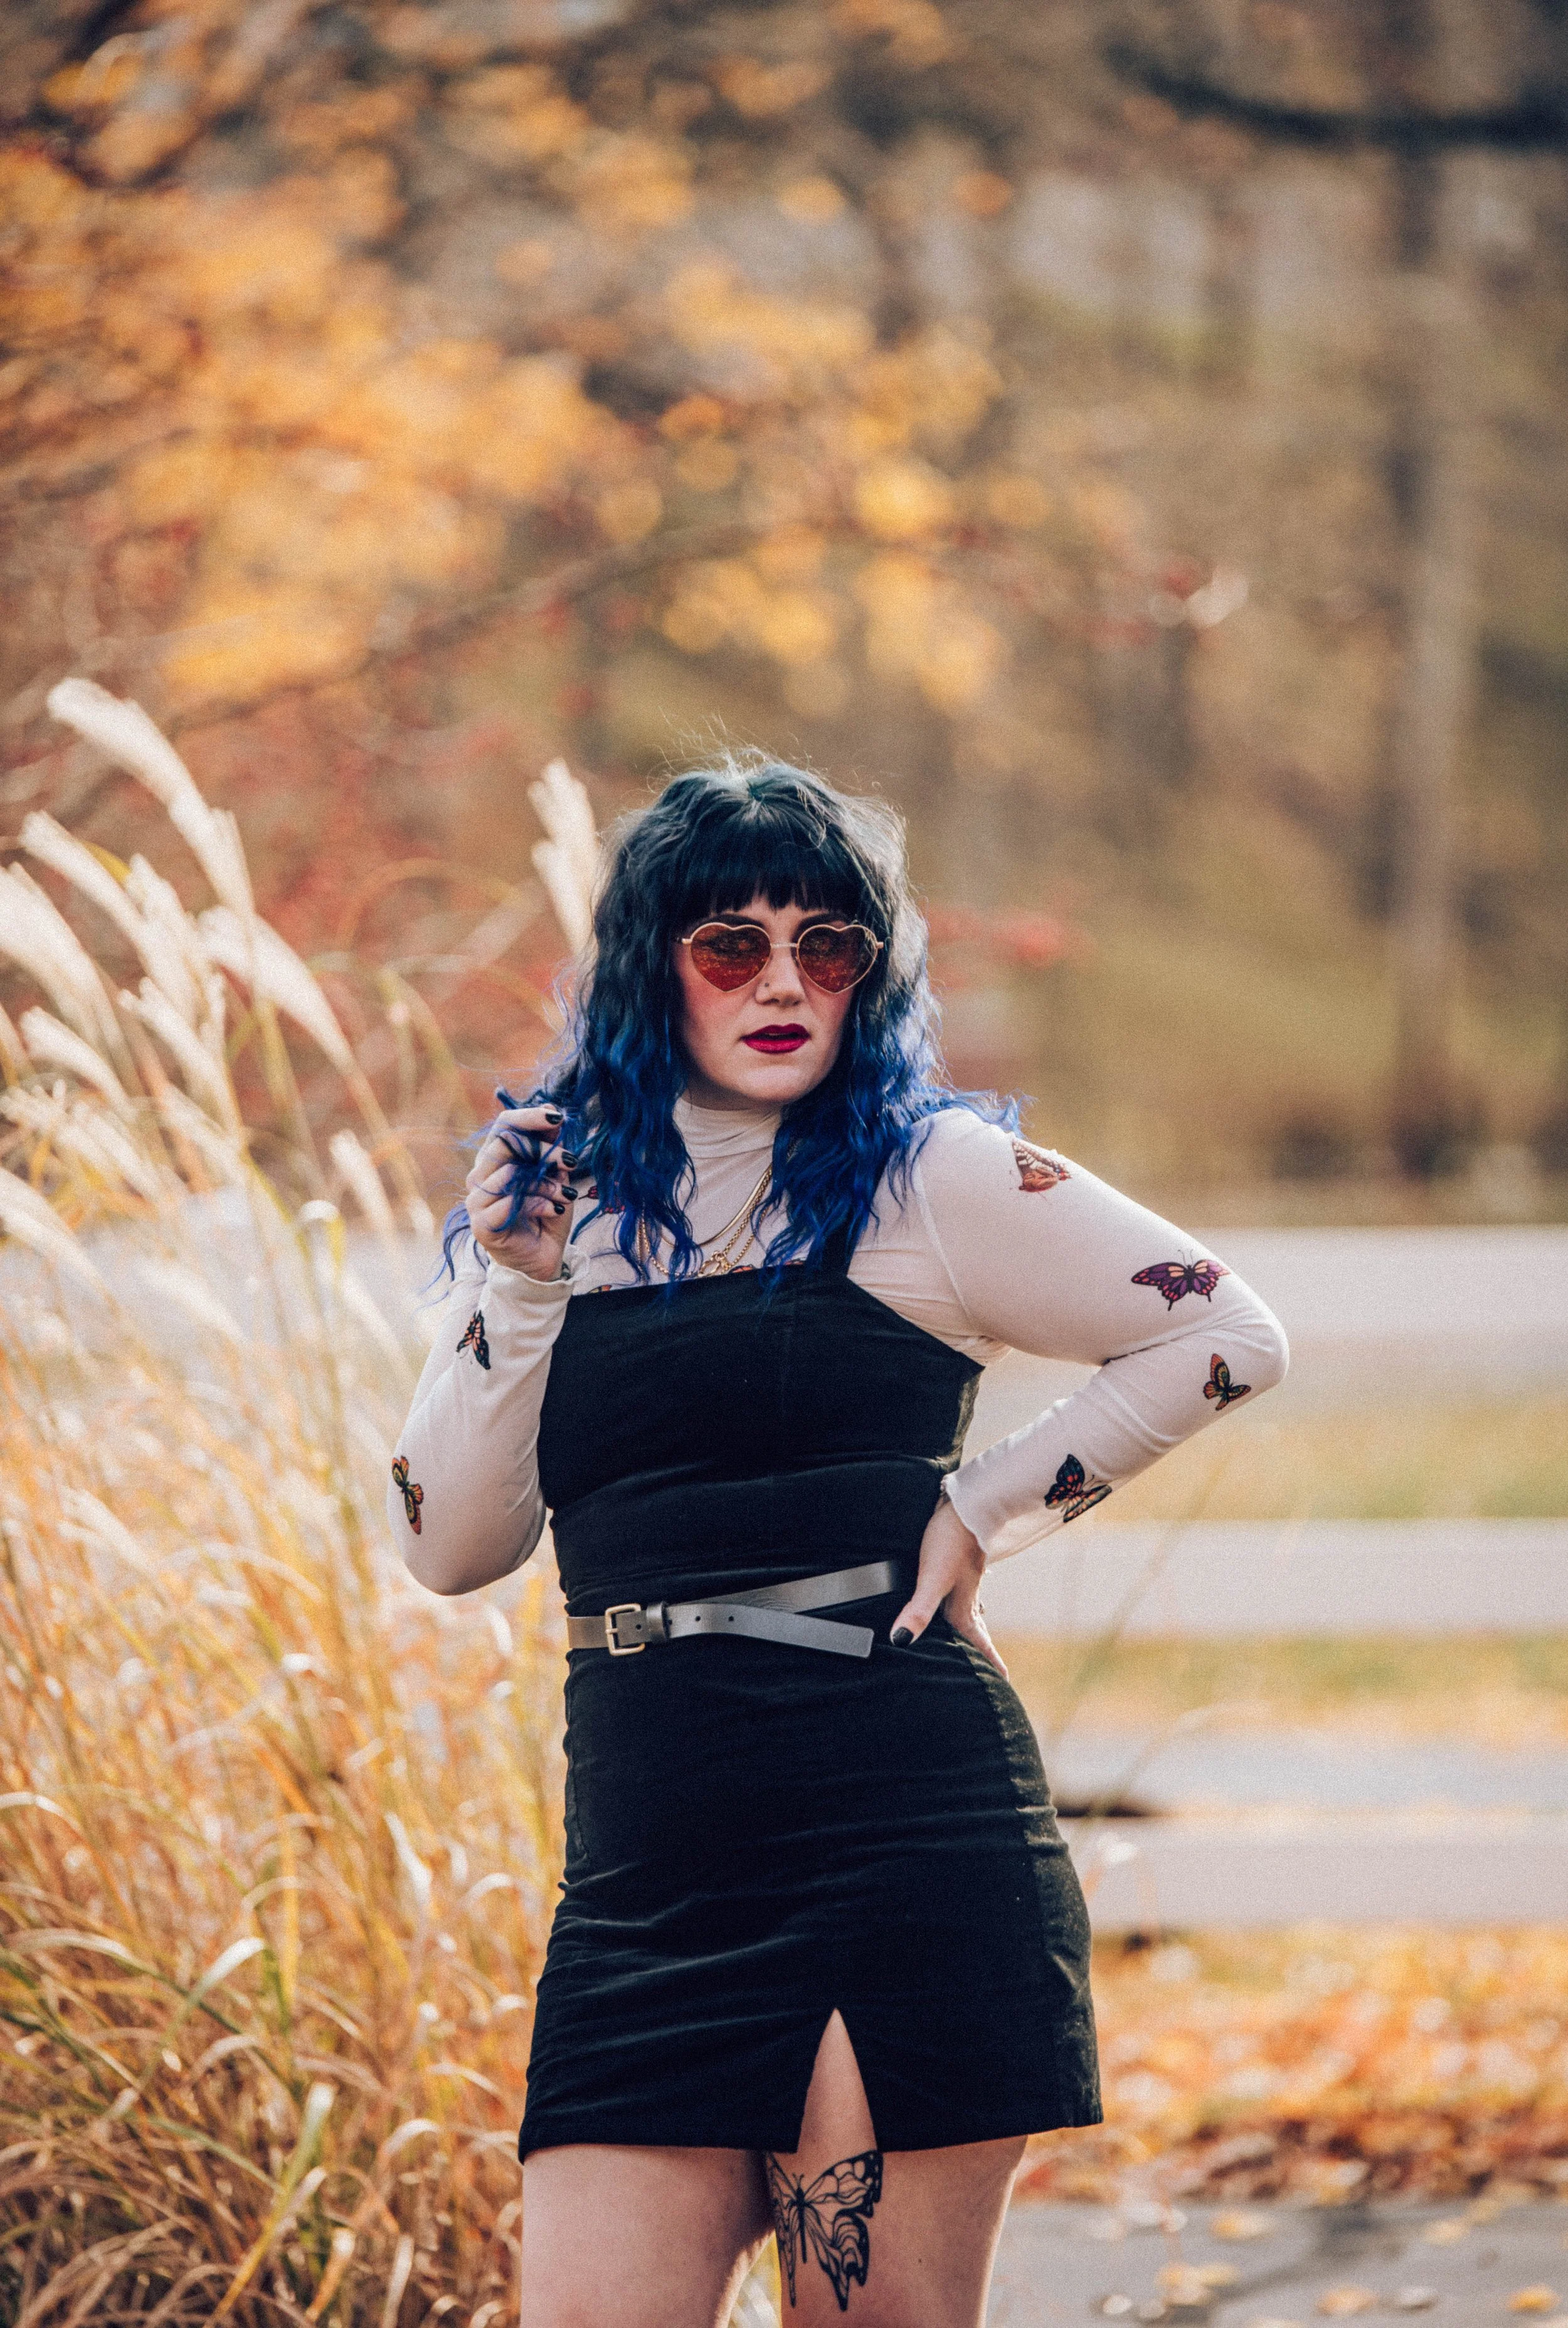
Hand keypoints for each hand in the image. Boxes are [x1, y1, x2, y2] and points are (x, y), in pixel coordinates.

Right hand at [464, 1100, 582, 1283]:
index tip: (558, 1116)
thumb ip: (552, 1150)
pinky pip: (509, 1203)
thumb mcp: (556, 1178)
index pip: (504, 1126)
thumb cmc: (546, 1215)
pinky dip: (539, 1204)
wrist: (542, 1259)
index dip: (529, 1116)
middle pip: (504, 1143)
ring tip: (566, 1196)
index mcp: (497, 1159)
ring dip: (546, 1183)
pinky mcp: (481, 1224)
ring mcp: (477, 1200)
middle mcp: (481, 1176)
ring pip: (509, 1173)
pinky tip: (553, 1210)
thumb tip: (554, 1113)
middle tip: (570, 1161)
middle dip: (543, 1149)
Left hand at [889, 1494, 1006, 1676]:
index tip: (1005, 1682)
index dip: (990, 1663)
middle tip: (992, 1669)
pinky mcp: (957, 1562)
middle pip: (975, 1630)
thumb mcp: (932, 1579)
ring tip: (971, 1635)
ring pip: (969, 1609)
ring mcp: (963, 1579)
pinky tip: (954, 1591)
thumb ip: (918, 1611)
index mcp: (963, 1608)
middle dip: (982, 1650)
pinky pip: (961, 1590)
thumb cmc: (950, 1542)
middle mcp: (966, 1597)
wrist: (966, 1505)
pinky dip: (960, 1600)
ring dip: (971, 1625)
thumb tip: (900, 1641)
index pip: (979, 1642)